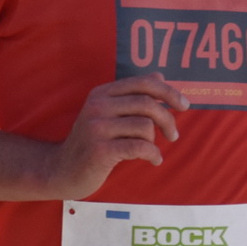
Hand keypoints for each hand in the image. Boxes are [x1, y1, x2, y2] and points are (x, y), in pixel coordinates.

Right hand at [51, 75, 187, 199]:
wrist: (62, 170)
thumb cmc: (92, 142)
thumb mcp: (109, 114)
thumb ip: (133, 95)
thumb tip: (159, 75)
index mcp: (102, 93)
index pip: (143, 83)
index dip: (168, 92)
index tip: (183, 105)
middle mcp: (98, 106)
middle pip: (148, 104)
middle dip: (168, 119)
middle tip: (173, 135)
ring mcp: (97, 127)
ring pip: (145, 126)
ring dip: (155, 141)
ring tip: (151, 150)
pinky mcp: (100, 150)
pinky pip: (140, 147)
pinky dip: (153, 155)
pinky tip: (154, 160)